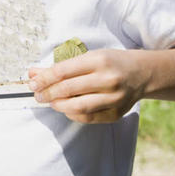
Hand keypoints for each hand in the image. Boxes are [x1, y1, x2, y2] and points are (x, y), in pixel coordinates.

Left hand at [28, 49, 150, 122]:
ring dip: (59, 105)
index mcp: (99, 60)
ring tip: (51, 102)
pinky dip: (73, 114)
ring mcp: (114, 98)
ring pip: (78, 107)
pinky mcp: (117, 113)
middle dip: (48, 93)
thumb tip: (33, 73)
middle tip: (37, 95)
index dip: (44, 78)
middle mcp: (108, 79)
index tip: (32, 83)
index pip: (63, 71)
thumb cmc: (110, 62)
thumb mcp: (88, 57)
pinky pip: (88, 118)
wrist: (141, 73)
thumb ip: (60, 66)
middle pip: (68, 89)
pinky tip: (66, 108)